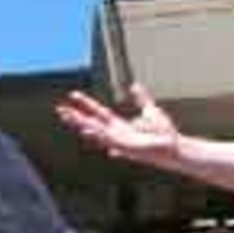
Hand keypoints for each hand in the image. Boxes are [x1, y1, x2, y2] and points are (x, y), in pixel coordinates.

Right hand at [56, 84, 180, 163]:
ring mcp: (119, 141)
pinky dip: (97, 134)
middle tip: (60, 109)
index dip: (86, 104)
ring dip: (81, 124)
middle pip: (91, 123)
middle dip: (75, 117)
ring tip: (67, 116)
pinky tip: (86, 129)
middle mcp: (116, 134)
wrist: (174, 146)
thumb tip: (134, 86)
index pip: (99, 112)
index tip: (73, 94)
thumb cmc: (163, 133)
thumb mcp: (150, 110)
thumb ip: (141, 99)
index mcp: (120, 126)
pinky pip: (107, 140)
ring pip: (95, 132)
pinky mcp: (124, 147)